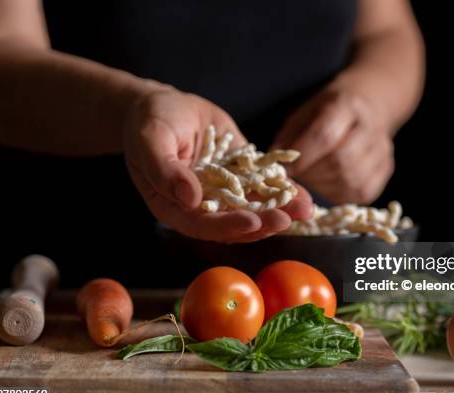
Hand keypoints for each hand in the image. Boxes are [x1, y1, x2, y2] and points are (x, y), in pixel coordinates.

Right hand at [123, 88, 312, 242]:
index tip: (252, 222)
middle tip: (285, 219)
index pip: (201, 225)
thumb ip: (164, 169)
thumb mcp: (151, 139)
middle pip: (233, 223)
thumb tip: (188, 198)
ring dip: (279, 211)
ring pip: (254, 208)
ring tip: (303, 210)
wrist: (165, 105)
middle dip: (261, 223)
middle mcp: (202, 205)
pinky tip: (303, 195)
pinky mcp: (242, 175)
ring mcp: (225, 191)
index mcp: (174, 206)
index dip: (227, 226)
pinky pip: (264, 186)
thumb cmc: (149, 122)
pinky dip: (284, 192)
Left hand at [273, 84, 395, 203]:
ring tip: (311, 177)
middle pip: (341, 161)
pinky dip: (339, 193)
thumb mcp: (304, 112)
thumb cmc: (328, 110)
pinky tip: (328, 183)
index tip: (285, 168)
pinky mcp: (385, 169)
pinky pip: (361, 192)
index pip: (325, 135)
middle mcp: (371, 127)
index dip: (302, 157)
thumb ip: (289, 136)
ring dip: (323, 185)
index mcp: (347, 105)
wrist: (368, 105)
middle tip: (297, 174)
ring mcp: (382, 150)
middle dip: (312, 173)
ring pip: (351, 180)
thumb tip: (274, 165)